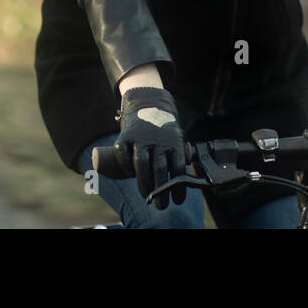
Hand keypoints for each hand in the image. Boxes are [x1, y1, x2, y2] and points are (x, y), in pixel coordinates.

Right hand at [114, 86, 188, 208]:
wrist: (147, 101)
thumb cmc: (164, 127)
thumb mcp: (177, 137)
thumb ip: (180, 156)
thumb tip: (185, 180)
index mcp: (174, 141)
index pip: (178, 168)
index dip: (179, 187)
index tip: (178, 201)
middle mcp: (158, 140)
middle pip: (160, 170)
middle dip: (161, 191)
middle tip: (162, 206)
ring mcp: (141, 138)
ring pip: (141, 164)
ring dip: (143, 183)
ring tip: (146, 196)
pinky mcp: (125, 136)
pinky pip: (123, 154)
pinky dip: (125, 166)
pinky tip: (129, 175)